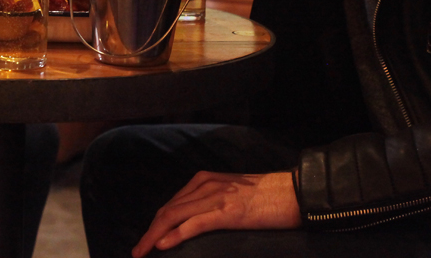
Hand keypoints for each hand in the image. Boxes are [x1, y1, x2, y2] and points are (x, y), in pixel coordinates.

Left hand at [133, 171, 300, 256]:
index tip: (146, 239)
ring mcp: (215, 197)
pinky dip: (175, 234)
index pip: (172, 203)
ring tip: (142, 251)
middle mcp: (205, 185)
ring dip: (154, 235)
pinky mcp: (227, 212)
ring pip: (175, 216)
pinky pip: (194, 224)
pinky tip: (162, 245)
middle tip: (137, 250)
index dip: (156, 223)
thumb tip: (194, 220)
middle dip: (149, 231)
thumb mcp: (231, 193)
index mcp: (205, 180)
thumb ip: (211, 202)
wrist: (293, 192)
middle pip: (168, 210)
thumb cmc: (267, 197)